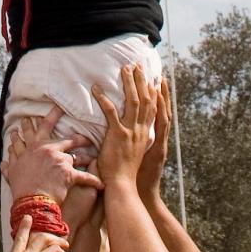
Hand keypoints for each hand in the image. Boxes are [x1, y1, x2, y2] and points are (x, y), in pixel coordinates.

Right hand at [5, 109, 100, 207]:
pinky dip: (94, 180)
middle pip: (67, 140)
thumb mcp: (13, 172)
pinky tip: (101, 184)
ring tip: (93, 158)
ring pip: (78, 156)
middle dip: (78, 139)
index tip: (61, 106)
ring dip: (86, 158)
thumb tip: (3, 162)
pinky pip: (85, 177)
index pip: (45, 125)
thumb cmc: (21, 186)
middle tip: (86, 137)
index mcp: (36, 146)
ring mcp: (60, 161)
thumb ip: (10, 164)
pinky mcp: (69, 174)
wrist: (30, 199)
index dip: (54, 114)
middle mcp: (49, 149)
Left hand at [94, 67, 157, 189]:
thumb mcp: (135, 152)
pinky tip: (96, 88)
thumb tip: (130, 129)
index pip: (154, 108)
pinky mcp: (118, 135)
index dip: (154, 91)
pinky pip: (110, 112)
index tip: (153, 77)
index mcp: (146, 134)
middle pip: (146, 100)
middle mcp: (142, 130)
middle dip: (142, 80)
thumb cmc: (127, 172)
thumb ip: (135, 139)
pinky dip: (103, 98)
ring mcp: (131, 132)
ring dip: (129, 83)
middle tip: (138, 64)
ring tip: (124, 68)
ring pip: (133, 101)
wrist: (123, 187)